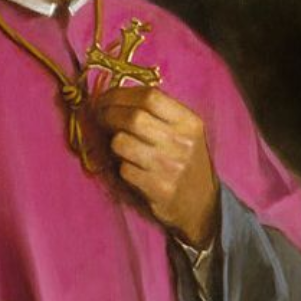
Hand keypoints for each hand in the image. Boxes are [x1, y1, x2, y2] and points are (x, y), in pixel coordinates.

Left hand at [95, 86, 220, 246]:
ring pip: (122, 142)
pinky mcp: (159, 189)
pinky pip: (123, 169)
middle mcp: (181, 142)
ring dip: (112, 142)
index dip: (120, 95)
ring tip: (115, 144)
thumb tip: (113, 98)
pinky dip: (119, 167)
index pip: (150, 96)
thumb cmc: (187, 162)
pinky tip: (126, 166)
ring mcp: (170, 167)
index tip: (104, 99)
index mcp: (189, 122)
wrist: (202, 205)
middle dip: (107, 114)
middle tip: (98, 118)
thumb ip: (157, 113)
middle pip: (132, 117)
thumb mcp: (185, 132)